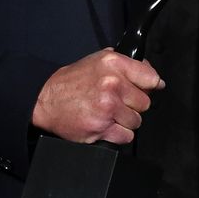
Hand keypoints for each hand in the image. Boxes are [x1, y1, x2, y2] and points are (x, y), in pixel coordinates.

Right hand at [31, 48, 163, 144]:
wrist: (44, 100)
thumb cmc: (72, 82)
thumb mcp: (99, 61)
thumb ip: (127, 65)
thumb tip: (153, 77)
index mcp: (114, 64)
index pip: (152, 78)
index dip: (150, 85)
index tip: (146, 89)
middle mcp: (112, 85)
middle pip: (145, 103)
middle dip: (133, 105)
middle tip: (117, 102)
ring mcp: (107, 108)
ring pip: (136, 121)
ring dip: (125, 121)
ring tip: (108, 113)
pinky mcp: (101, 128)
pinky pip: (126, 136)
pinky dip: (118, 134)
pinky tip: (105, 124)